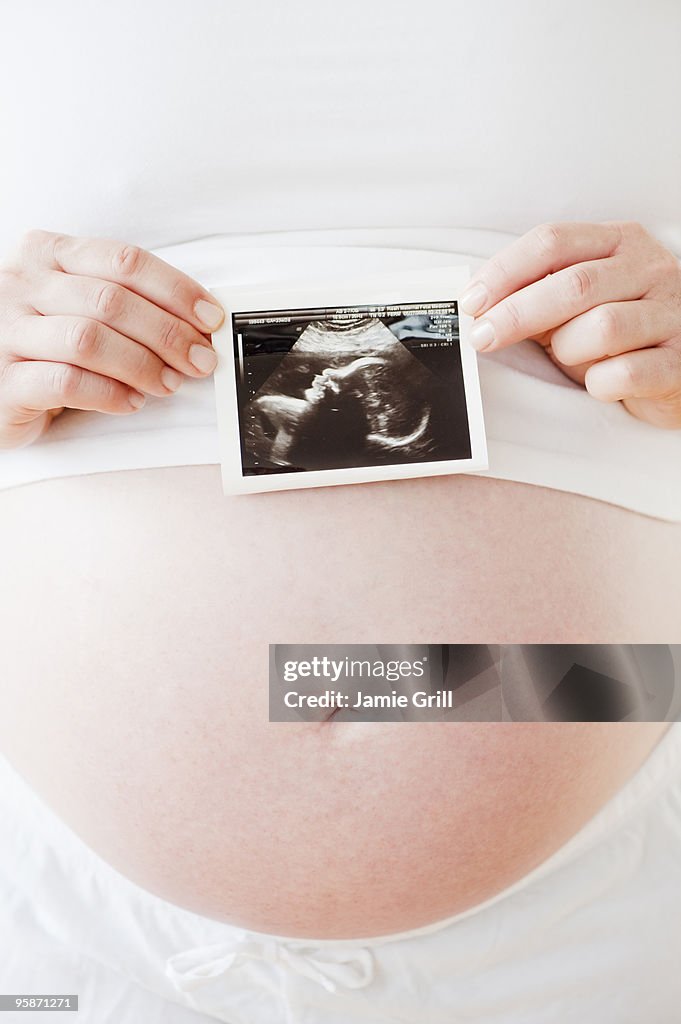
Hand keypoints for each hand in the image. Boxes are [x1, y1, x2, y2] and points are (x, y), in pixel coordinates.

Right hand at [0, 230, 224, 448]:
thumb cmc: (44, 342)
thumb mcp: (75, 303)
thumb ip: (122, 300)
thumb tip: (194, 321)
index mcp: (47, 254)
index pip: (123, 261)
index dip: (175, 290)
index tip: (210, 318)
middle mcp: (22, 285)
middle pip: (111, 301)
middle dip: (168, 333)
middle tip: (200, 360)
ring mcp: (7, 331)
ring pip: (88, 340)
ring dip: (141, 364)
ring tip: (169, 383)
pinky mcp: (5, 381)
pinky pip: (66, 382)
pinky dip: (109, 393)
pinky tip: (132, 402)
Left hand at [460, 222, 680, 428]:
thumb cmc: (620, 333)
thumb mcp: (579, 303)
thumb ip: (539, 293)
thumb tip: (481, 307)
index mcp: (620, 242)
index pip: (553, 241)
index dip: (505, 272)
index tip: (471, 303)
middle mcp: (650, 269)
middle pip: (573, 283)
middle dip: (517, 314)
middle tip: (483, 338)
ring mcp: (671, 313)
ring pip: (601, 327)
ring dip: (568, 350)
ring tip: (570, 360)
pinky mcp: (679, 361)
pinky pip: (626, 373)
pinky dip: (599, 384)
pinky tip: (599, 384)